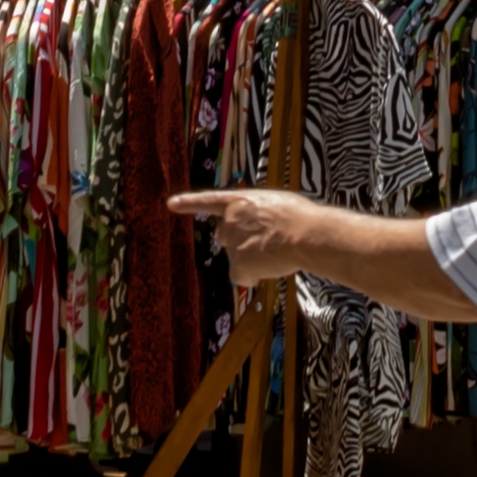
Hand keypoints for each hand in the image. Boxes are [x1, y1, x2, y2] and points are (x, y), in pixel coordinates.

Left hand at [168, 189, 314, 278]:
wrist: (305, 234)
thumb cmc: (299, 217)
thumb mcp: (275, 204)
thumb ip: (259, 213)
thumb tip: (260, 229)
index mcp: (240, 200)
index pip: (209, 200)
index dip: (189, 203)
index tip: (171, 203)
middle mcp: (230, 220)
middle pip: (224, 236)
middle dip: (236, 241)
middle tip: (261, 243)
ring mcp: (232, 242)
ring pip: (237, 258)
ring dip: (252, 259)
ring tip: (276, 253)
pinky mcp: (237, 263)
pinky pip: (242, 276)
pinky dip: (253, 276)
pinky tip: (269, 268)